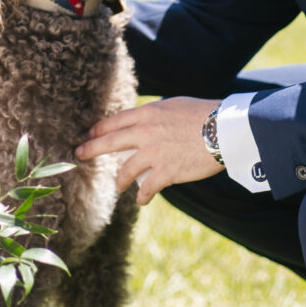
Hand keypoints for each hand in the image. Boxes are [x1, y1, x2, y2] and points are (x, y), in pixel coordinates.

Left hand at [77, 97, 222, 205]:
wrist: (225, 129)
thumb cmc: (204, 114)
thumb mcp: (174, 105)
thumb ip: (157, 114)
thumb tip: (147, 120)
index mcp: (148, 114)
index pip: (114, 121)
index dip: (99, 129)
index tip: (90, 134)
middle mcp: (145, 133)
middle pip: (109, 143)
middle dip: (91, 149)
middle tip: (80, 154)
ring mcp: (154, 153)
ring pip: (125, 171)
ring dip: (119, 181)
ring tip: (118, 187)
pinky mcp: (166, 172)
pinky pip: (147, 188)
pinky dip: (143, 196)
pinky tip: (142, 201)